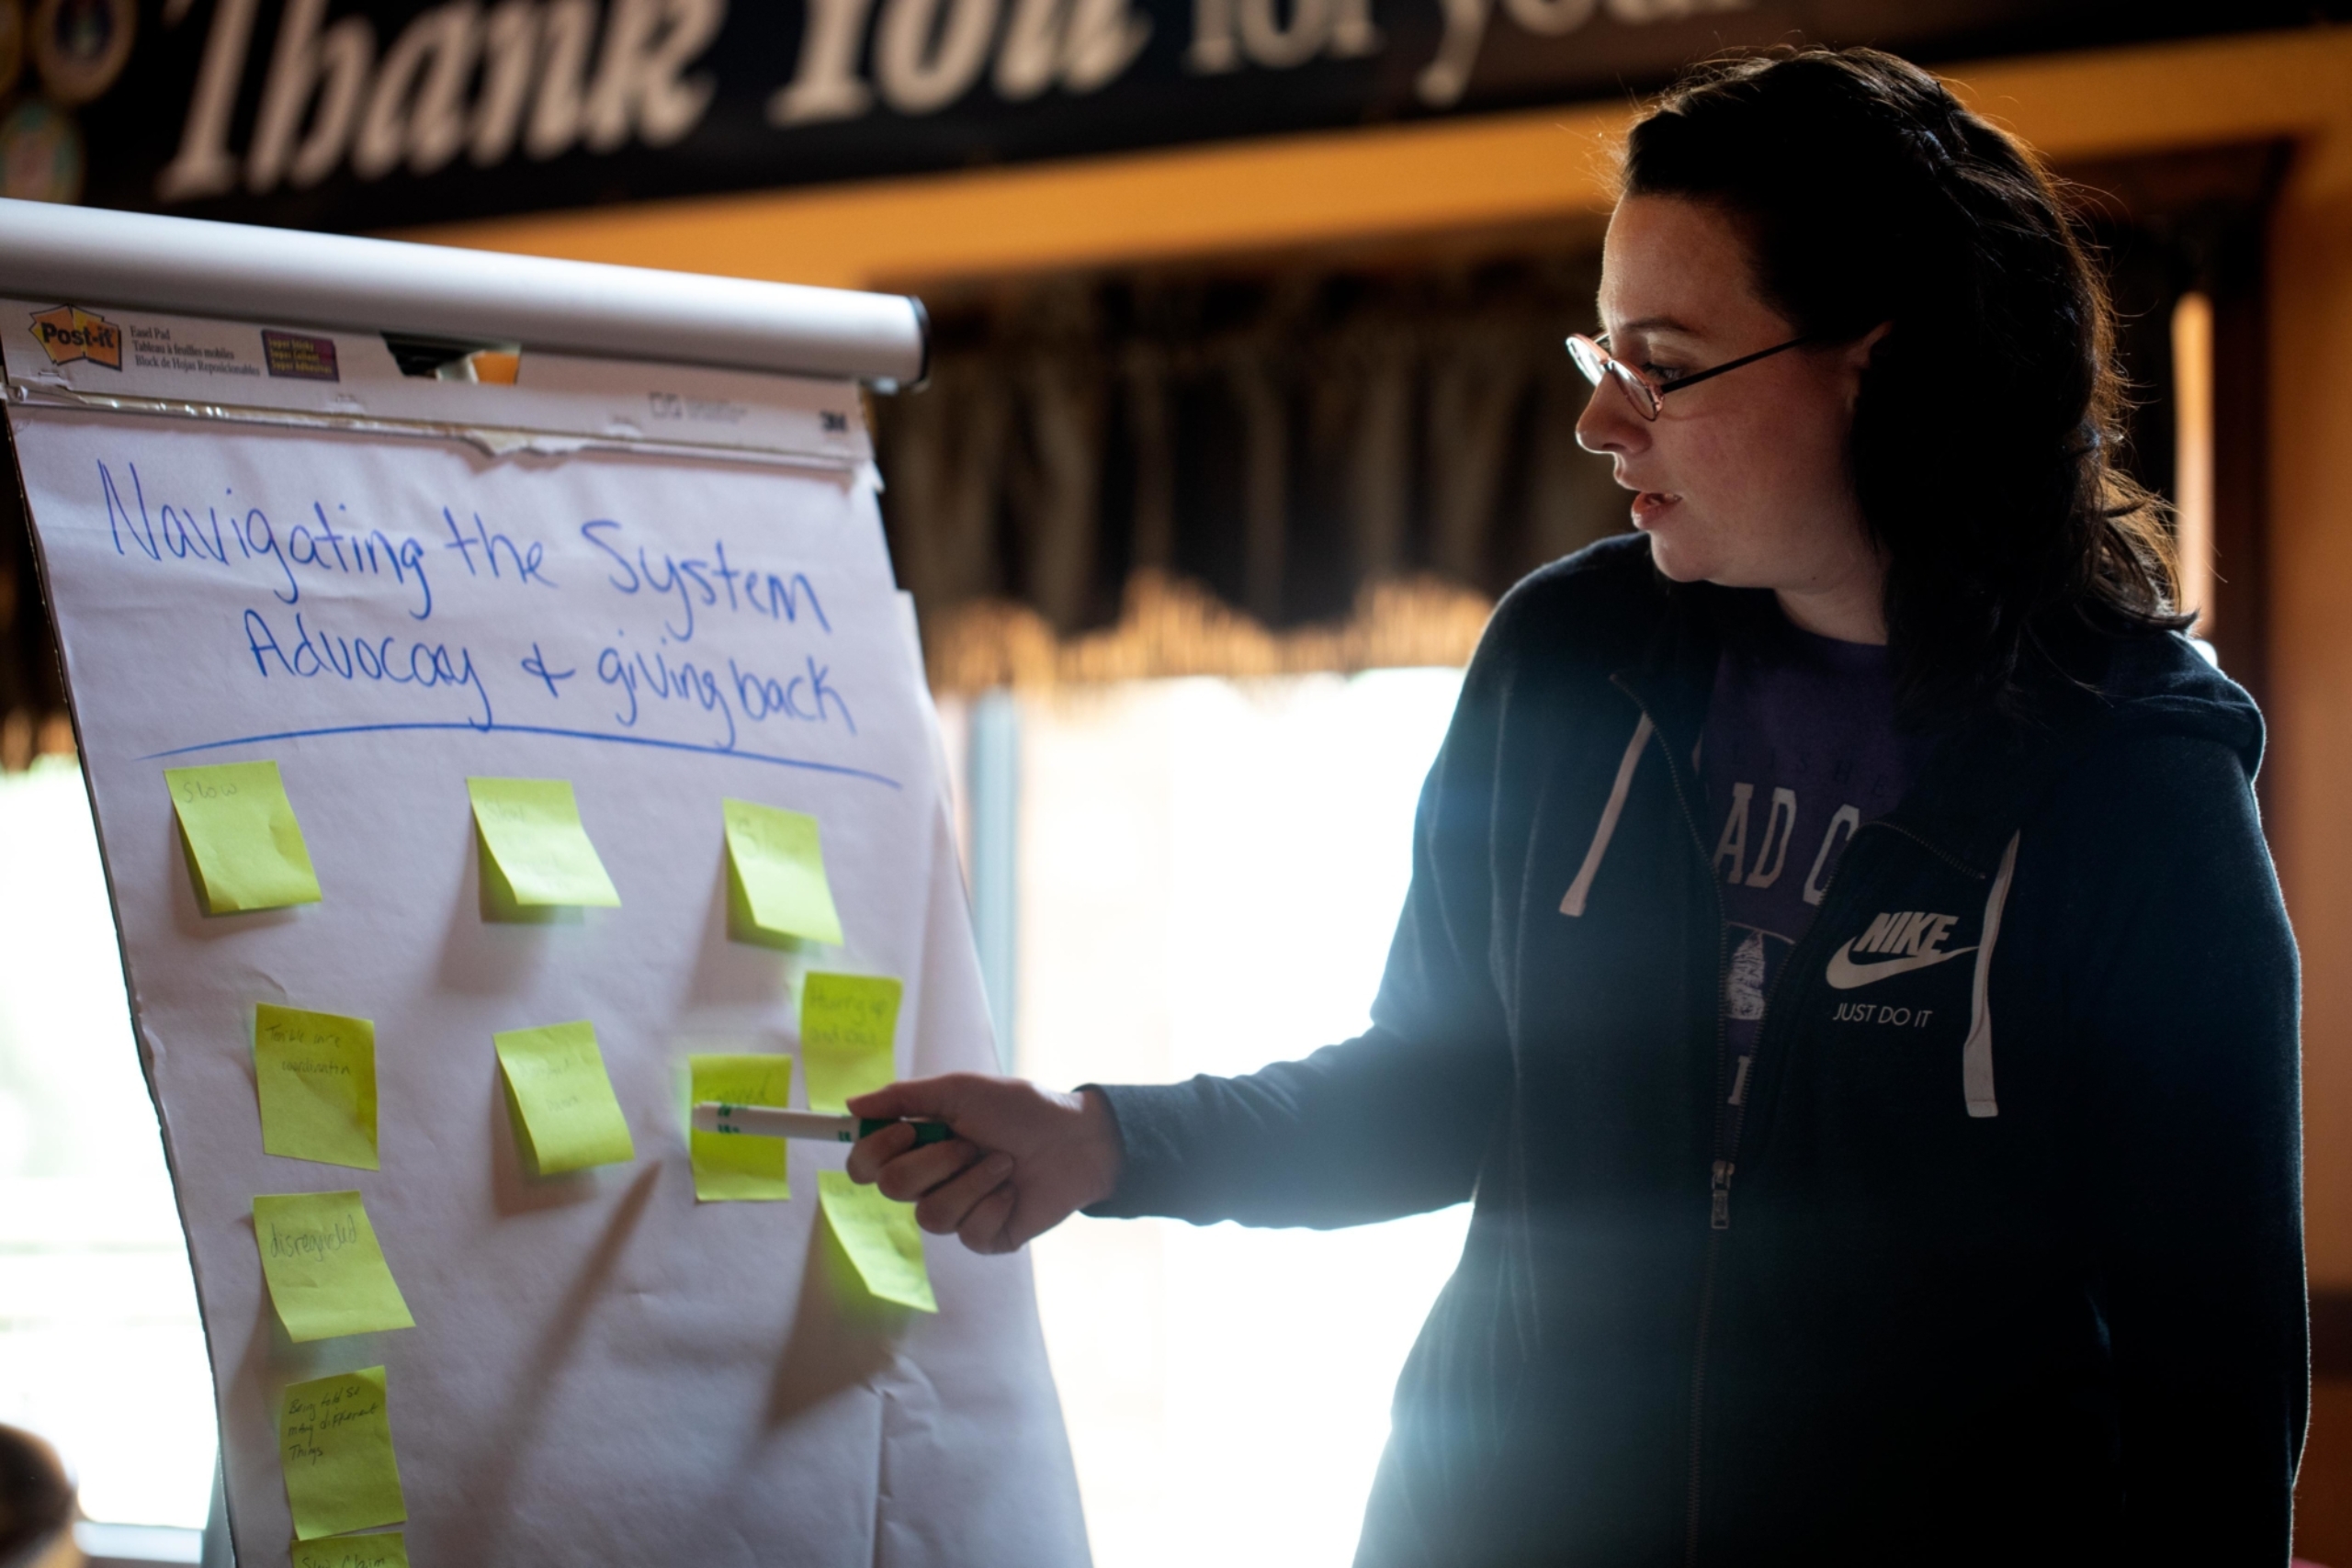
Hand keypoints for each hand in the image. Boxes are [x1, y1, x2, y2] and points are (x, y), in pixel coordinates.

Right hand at [844, 1074, 1121, 1254]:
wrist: (1076, 1138)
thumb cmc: (1020, 1109)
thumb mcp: (961, 1090)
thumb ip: (904, 1098)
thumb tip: (851, 1104)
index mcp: (917, 1146)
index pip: (865, 1165)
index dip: (874, 1152)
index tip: (907, 1130)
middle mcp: (930, 1181)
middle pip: (892, 1189)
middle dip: (934, 1161)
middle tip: (970, 1143)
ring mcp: (957, 1212)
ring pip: (930, 1217)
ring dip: (972, 1182)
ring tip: (1003, 1163)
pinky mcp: (984, 1237)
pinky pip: (968, 1235)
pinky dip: (994, 1205)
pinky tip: (1014, 1191)